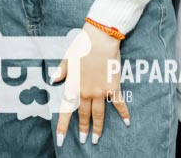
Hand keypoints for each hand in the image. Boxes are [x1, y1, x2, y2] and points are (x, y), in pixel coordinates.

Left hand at [53, 22, 129, 145]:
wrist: (100, 38)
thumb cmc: (82, 45)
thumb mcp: (67, 58)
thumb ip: (61, 71)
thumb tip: (53, 79)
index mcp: (73, 86)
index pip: (66, 111)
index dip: (63, 127)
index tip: (60, 140)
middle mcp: (85, 92)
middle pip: (84, 115)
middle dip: (84, 129)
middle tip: (85, 140)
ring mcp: (100, 91)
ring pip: (99, 114)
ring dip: (98, 128)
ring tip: (96, 139)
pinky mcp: (113, 87)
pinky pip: (119, 103)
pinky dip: (123, 113)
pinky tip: (127, 122)